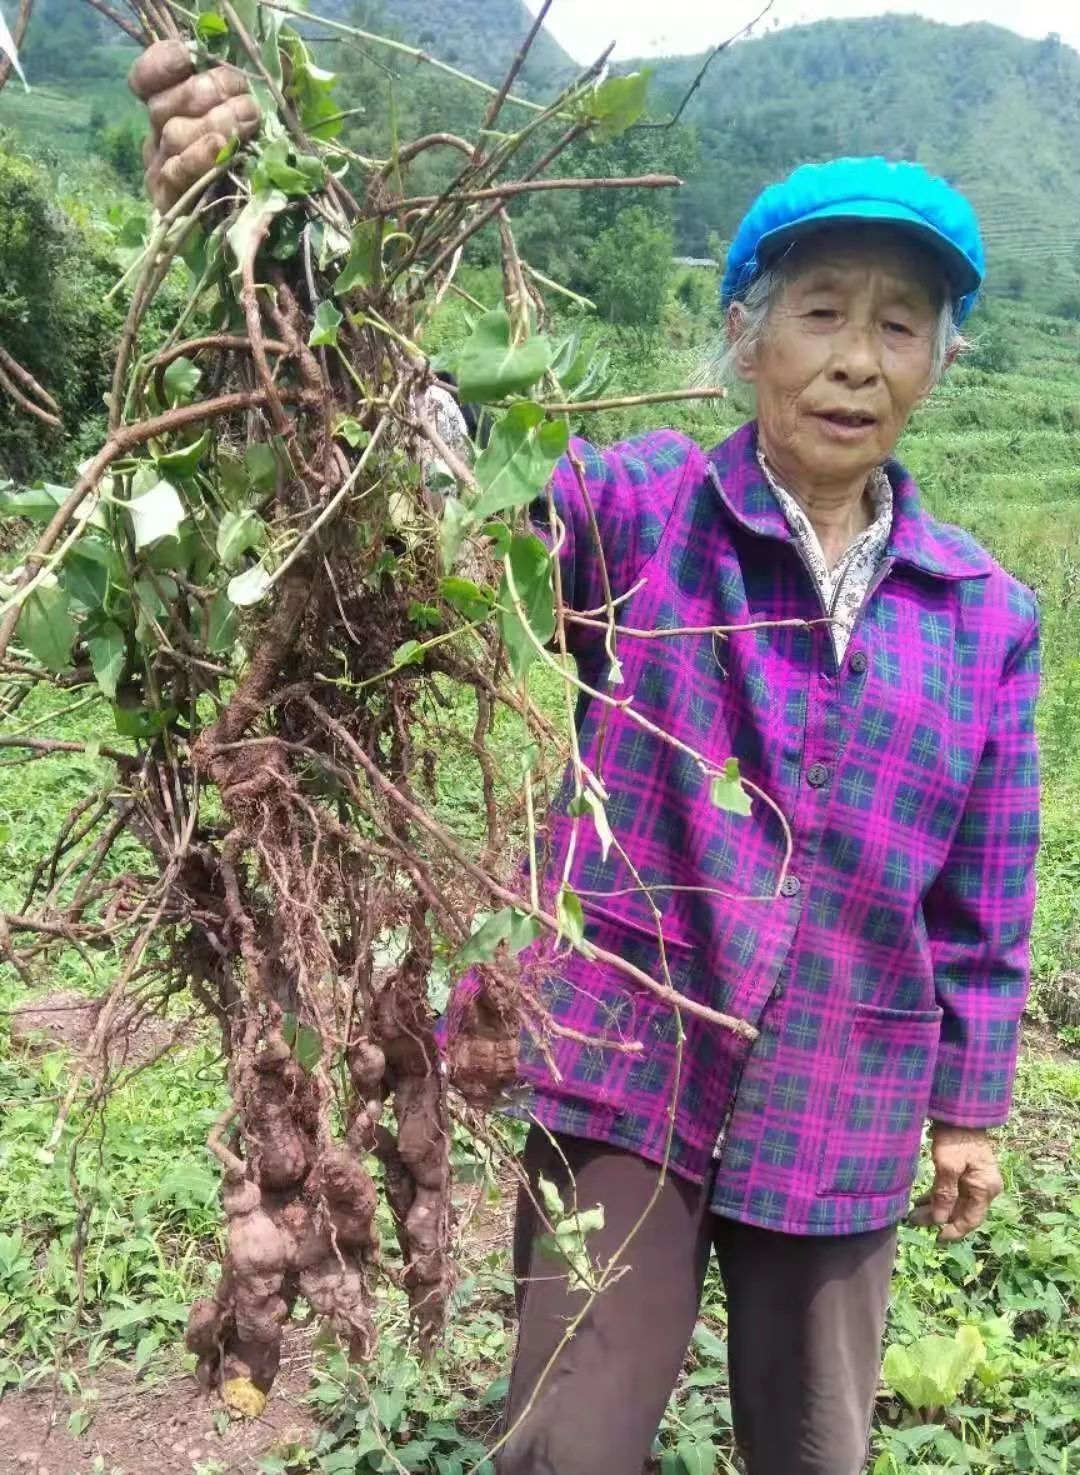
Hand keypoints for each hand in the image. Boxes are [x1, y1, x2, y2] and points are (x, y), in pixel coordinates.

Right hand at [128, 39, 260, 212]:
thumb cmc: (259, 165)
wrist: (256, 229)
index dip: (160, 64)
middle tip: (245, 97)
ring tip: (249, 119)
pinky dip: (198, 158)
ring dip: (214, 123)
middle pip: (163, 106)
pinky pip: (175, 175)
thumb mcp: (254, 120)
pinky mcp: (169, 202)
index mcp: (170, 112)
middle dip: (206, 93)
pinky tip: (219, 147)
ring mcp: (160, 171)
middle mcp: (158, 138)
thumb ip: (242, 92)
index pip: (145, 81)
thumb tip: (253, 68)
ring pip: (172, 136)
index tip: (187, 55)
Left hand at [908, 1124, 1002, 1241]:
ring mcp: (976, 1180)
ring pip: (955, 1202)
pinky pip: (953, 1191)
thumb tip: (941, 1220)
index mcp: (985, 1188)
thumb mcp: (948, 1165)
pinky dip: (938, 1197)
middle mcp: (985, 1187)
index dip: (954, 1231)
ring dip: (937, 1208)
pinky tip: (921, 1201)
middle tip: (914, 1220)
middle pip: (961, 1212)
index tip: (936, 1238)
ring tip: (913, 1213)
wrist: (960, 1112)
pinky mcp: (966, 1172)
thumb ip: (945, 1194)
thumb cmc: (955, 1138)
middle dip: (939, 1218)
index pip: (971, 1220)